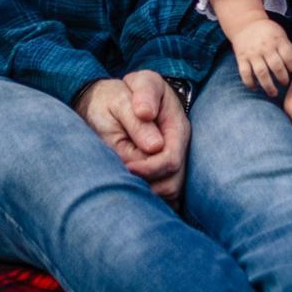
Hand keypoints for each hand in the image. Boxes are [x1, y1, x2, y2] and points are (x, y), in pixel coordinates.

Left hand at [75, 72, 188, 200]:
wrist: (111, 101)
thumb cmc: (117, 96)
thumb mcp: (126, 92)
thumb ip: (141, 108)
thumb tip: (155, 144)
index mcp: (175, 123)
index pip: (171, 160)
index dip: (148, 169)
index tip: (126, 166)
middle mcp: (179, 144)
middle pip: (173, 183)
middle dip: (147, 185)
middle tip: (121, 178)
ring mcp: (173, 158)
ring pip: (170, 193)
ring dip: (147, 194)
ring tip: (123, 183)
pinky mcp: (164, 171)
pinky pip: (164, 196)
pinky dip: (148, 199)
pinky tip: (130, 190)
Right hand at [231, 19, 291, 97]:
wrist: (246, 23)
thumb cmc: (268, 32)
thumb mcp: (280, 34)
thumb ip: (288, 48)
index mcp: (277, 40)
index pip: (287, 56)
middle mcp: (265, 47)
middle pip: (276, 66)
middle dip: (282, 78)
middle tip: (285, 84)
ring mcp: (252, 53)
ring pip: (261, 73)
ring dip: (268, 86)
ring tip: (273, 93)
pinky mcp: (241, 58)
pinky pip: (245, 73)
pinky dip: (250, 83)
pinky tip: (255, 88)